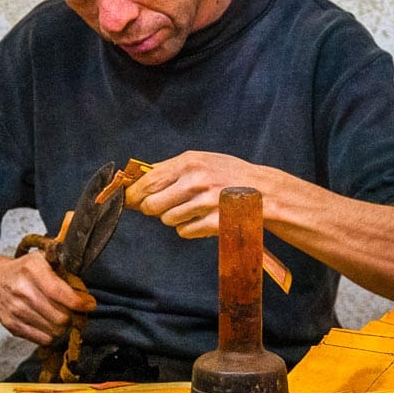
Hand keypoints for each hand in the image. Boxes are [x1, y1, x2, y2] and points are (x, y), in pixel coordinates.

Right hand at [0, 251, 95, 345]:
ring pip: (54, 330)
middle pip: (60, 317)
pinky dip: (51, 335)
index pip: (60, 293)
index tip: (89, 304)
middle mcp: (22, 290)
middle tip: (77, 313)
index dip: (79, 303)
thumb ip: (64, 269)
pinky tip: (51, 324)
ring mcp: (16, 309)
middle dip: (74, 317)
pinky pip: (42, 339)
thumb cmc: (24, 270)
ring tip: (64, 317)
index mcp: (32, 269)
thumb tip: (84, 291)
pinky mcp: (12, 325)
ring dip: (64, 327)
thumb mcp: (43, 259)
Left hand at [125, 150, 267, 238]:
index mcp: (189, 162)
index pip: (148, 181)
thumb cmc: (231, 175)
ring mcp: (204, 203)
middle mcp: (195, 181)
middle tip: (162, 207)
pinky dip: (189, 229)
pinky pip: (184, 232)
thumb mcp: (203, 161)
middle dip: (152, 209)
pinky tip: (203, 219)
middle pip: (151, 205)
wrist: (265, 192)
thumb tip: (139, 180)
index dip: (134, 194)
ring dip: (174, 218)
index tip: (128, 199)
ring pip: (167, 220)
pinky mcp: (213, 223)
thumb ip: (173, 169)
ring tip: (192, 209)